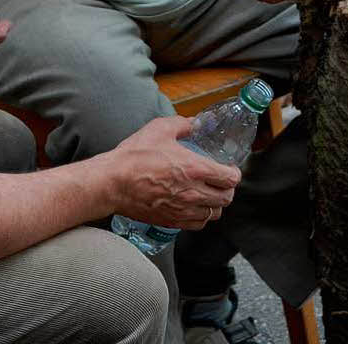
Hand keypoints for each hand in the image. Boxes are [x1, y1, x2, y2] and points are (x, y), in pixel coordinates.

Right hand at [106, 117, 239, 229]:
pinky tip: (195, 207)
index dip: (234, 173)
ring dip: (215, 204)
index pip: (229, 178)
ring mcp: (183, 210)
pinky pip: (197, 224)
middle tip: (222, 181)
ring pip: (214, 214)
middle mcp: (193, 192)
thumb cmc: (135, 155)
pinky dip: (202, 217)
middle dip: (228, 189)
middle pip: (226, 199)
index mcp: (195, 169)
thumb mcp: (160, 129)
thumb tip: (194, 123)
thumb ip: (182, 124)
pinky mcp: (171, 220)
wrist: (113, 182)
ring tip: (209, 194)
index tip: (230, 168)